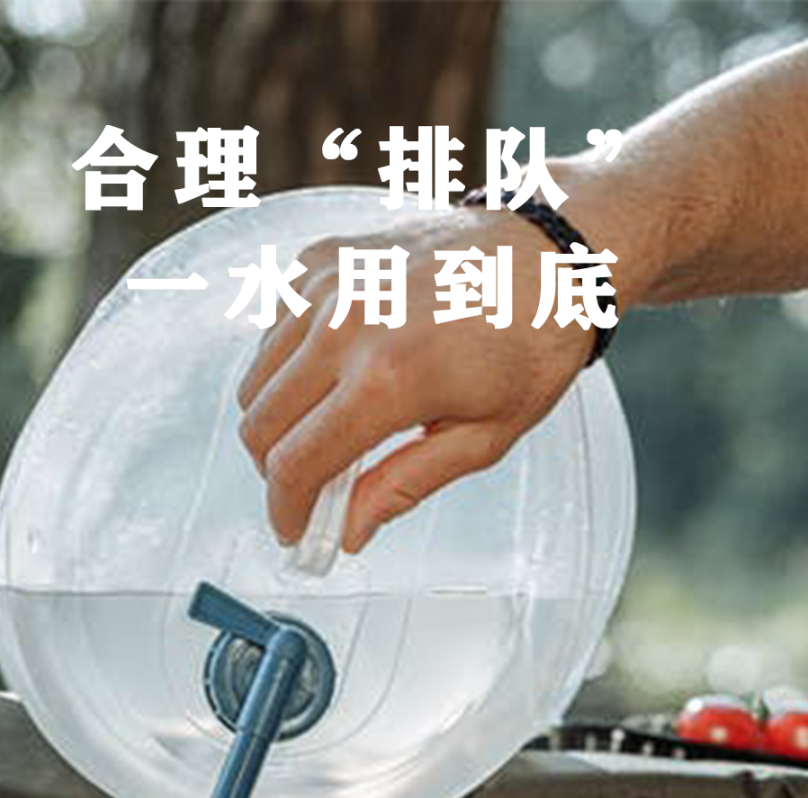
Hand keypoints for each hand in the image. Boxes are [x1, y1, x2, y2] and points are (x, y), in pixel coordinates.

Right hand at [236, 201, 593, 553]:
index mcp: (386, 379)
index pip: (295, 464)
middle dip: (275, 471)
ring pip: (257, 379)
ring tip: (324, 433)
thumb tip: (348, 531)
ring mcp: (328, 284)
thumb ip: (402, 486)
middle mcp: (344, 325)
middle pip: (260, 424)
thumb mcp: (481, 439)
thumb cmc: (529, 345)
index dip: (286, 511)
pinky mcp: (324, 259)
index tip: (295, 531)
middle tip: (312, 489)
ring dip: (278, 420)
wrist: (550, 254)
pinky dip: (287, 366)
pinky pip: (273, 330)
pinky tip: (330, 376)